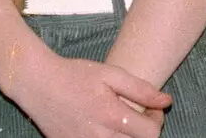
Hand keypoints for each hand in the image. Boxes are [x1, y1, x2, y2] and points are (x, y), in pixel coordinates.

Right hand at [10, 55, 171, 137]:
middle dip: (143, 132)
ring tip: (121, 121)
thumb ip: (141, 89)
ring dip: (127, 137)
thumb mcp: (110, 74)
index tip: (151, 110)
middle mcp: (98, 137)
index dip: (156, 121)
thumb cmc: (75, 75)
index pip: (150, 134)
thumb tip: (167, 102)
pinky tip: (104, 127)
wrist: (38, 84)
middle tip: (137, 115)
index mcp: (111, 116)